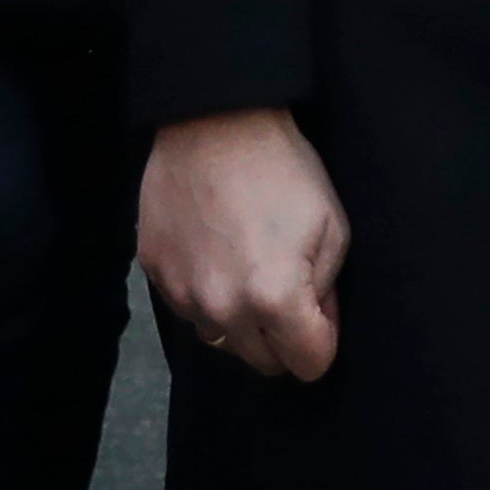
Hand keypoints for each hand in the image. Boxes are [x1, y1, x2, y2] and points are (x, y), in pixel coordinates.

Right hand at [139, 107, 348, 379]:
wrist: (215, 125)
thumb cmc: (285, 170)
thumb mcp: (333, 227)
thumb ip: (327, 291)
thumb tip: (314, 323)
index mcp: (274, 299)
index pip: (308, 364)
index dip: (323, 341)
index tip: (323, 313)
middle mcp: (222, 310)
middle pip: (262, 362)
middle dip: (283, 337)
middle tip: (291, 288)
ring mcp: (183, 296)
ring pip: (221, 339)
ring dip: (241, 319)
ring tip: (251, 265)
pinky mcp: (155, 276)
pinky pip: (189, 308)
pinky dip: (207, 294)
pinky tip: (218, 252)